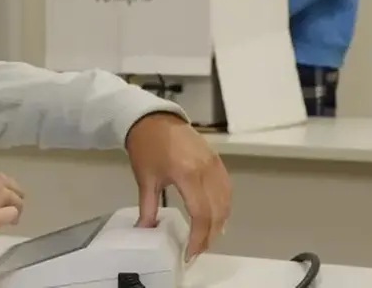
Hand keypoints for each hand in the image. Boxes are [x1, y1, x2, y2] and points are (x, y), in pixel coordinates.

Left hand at [125, 113, 230, 260]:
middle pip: (217, 211)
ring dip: (219, 222)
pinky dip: (224, 206)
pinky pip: (226, 189)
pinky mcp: (217, 160)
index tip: (190, 252)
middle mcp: (206, 170)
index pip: (201, 214)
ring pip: (226, 201)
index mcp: (187, 174)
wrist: (152, 118)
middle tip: (197, 249)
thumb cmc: (146, 147)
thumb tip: (144, 231)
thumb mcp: (145, 179)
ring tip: (206, 237)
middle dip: (209, 235)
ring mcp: (215, 164)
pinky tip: (216, 217)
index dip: (198, 237)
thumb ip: (148, 208)